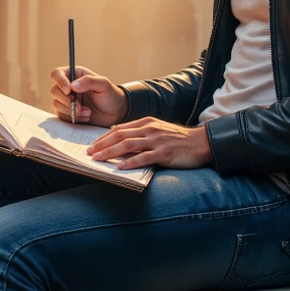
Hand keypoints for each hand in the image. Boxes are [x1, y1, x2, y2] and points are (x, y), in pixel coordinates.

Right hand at [50, 65, 128, 127]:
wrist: (115, 113)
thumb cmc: (111, 95)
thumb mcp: (104, 84)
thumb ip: (89, 81)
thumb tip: (73, 85)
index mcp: (75, 75)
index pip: (57, 74)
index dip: (59, 81)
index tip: (69, 90)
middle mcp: (68, 87)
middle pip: (54, 91)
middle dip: (67, 101)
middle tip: (80, 106)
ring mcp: (66, 101)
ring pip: (57, 104)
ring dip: (72, 111)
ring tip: (88, 112)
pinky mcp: (67, 113)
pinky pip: (62, 116)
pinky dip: (74, 118)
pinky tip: (86, 117)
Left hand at [87, 118, 212, 169]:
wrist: (200, 143)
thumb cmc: (178, 138)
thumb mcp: (157, 129)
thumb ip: (139, 131)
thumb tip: (118, 133)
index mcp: (146, 122)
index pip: (120, 129)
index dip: (104, 137)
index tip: (92, 145)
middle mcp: (149, 129)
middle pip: (120, 135)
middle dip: (102, 145)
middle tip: (89, 153)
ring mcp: (157, 141)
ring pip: (128, 145)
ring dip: (110, 152)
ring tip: (98, 159)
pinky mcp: (164, 153)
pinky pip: (143, 157)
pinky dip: (130, 162)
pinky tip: (120, 167)